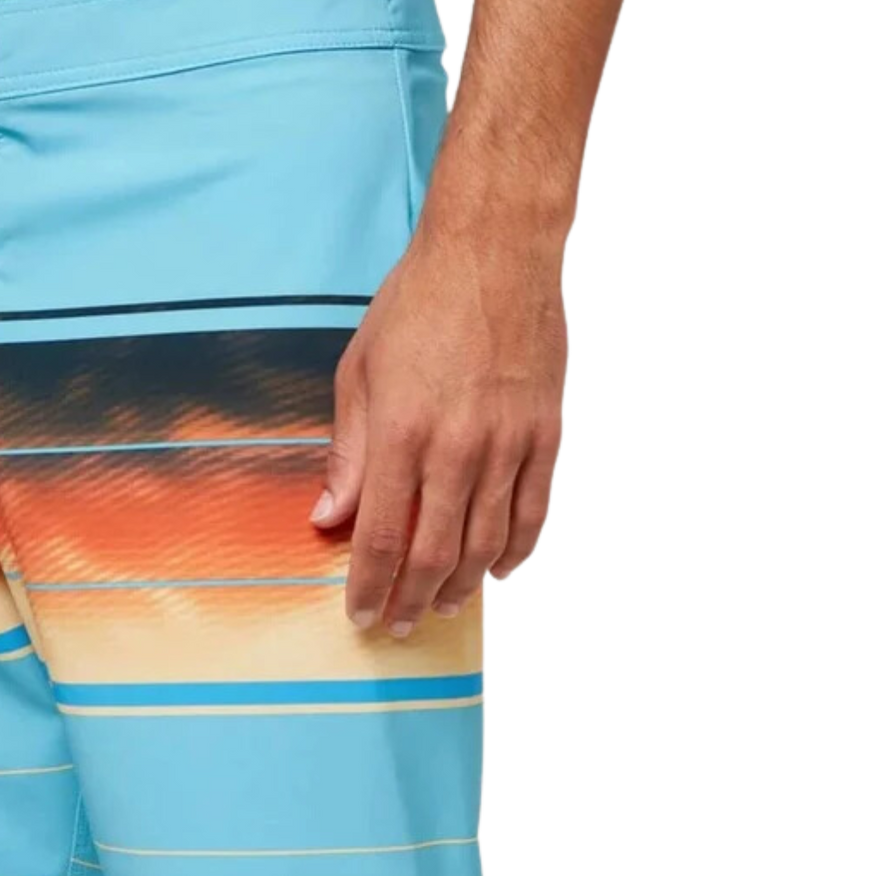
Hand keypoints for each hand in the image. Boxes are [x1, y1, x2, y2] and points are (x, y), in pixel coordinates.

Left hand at [313, 234, 566, 630]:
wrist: (495, 252)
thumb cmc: (418, 303)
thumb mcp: (360, 371)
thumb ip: (349, 451)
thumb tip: (328, 516)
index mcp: (400, 433)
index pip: (381, 536)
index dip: (369, 587)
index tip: (361, 614)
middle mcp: (455, 447)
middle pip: (434, 553)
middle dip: (411, 600)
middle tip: (400, 624)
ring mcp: (507, 443)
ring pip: (487, 543)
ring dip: (462, 585)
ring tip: (442, 605)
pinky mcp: (546, 433)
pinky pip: (535, 511)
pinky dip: (518, 551)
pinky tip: (499, 571)